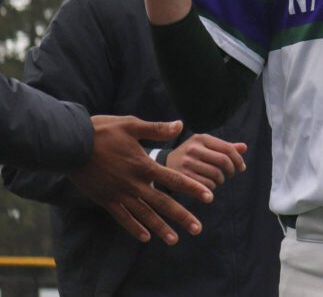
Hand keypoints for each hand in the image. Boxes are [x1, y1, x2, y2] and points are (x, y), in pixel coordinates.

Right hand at [68, 116, 212, 244]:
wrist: (70, 145)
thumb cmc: (102, 132)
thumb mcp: (132, 125)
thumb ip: (157, 129)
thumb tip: (181, 125)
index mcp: (143, 165)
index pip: (174, 179)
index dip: (192, 188)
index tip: (209, 198)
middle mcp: (134, 184)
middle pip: (163, 203)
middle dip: (182, 216)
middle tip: (198, 229)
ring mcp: (119, 194)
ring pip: (144, 215)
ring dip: (161, 228)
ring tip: (175, 240)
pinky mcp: (106, 200)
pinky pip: (122, 218)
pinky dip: (134, 228)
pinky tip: (145, 237)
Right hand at [166, 133, 246, 189]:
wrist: (162, 165)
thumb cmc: (191, 155)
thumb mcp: (205, 146)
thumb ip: (225, 147)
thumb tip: (244, 147)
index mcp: (201, 138)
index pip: (227, 149)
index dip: (238, 160)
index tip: (242, 168)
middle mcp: (193, 148)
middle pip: (223, 161)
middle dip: (231, 170)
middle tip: (230, 174)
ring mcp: (186, 163)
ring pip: (216, 174)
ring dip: (221, 180)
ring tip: (219, 180)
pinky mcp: (182, 177)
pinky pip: (206, 185)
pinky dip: (212, 187)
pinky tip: (209, 186)